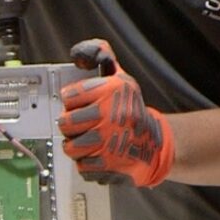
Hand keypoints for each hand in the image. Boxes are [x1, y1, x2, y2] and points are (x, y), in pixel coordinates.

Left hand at [58, 38, 174, 188]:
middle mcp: (111, 114)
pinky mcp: (108, 164)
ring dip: (76, 146)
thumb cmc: (131, 110)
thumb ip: (101, 56)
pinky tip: (99, 154)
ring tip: (89, 140)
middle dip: (70, 125)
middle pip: (65, 122)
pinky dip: (88, 162)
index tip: (79, 103)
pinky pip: (81, 165)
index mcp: (112, 90)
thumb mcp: (121, 78)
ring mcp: (109, 141)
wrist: (154, 144)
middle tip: (81, 124)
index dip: (72, 100)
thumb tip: (78, 54)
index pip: (69, 95)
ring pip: (70, 146)